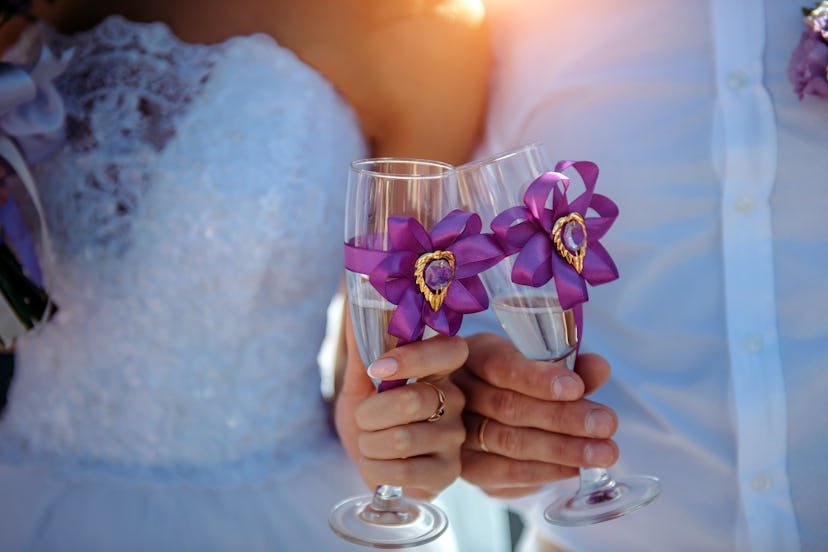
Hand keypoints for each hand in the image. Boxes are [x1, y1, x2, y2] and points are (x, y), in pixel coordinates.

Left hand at [334, 314, 467, 499]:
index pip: (450, 350)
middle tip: (363, 418)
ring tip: (370, 443)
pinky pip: (404, 472)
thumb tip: (356, 292)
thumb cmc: (369, 414)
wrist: (369, 459)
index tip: (377, 368)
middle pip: (414, 400)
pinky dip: (376, 469)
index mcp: (439, 368)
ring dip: (369, 443)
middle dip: (369, 413)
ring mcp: (454, 437)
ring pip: (402, 439)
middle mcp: (455, 399)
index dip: (414, 357)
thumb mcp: (361, 379)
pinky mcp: (449, 472)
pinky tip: (378, 464)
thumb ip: (363, 343)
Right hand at [451, 332, 618, 498]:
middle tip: (606, 424)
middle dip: (562, 417)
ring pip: (508, 442)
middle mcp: (458, 392)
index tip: (577, 388)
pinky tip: (574, 468)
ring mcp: (455, 431)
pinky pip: (503, 473)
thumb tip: (599, 368)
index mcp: (474, 354)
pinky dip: (543, 471)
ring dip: (561, 449)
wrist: (490, 417)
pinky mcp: (465, 466)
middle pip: (507, 406)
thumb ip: (571, 367)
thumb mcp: (545, 366)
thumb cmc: (522, 382)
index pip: (500, 365)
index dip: (537, 378)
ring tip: (602, 452)